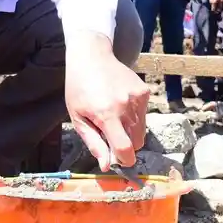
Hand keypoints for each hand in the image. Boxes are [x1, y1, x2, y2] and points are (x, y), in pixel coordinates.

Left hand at [64, 36, 150, 169]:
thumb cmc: (79, 88)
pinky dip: (134, 116)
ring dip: (130, 131)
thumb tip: (106, 165)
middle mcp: (126, 106)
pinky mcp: (144, 91)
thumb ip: (93, 142)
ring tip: (113, 116)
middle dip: (126, 145)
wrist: (91, 57)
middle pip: (137, 142)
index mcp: (107, 114)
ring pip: (142, 130)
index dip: (124, 160)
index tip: (118, 160)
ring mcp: (138, 97)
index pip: (125, 149)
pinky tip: (120, 103)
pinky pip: (144, 115)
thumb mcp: (77, 117)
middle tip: (110, 136)